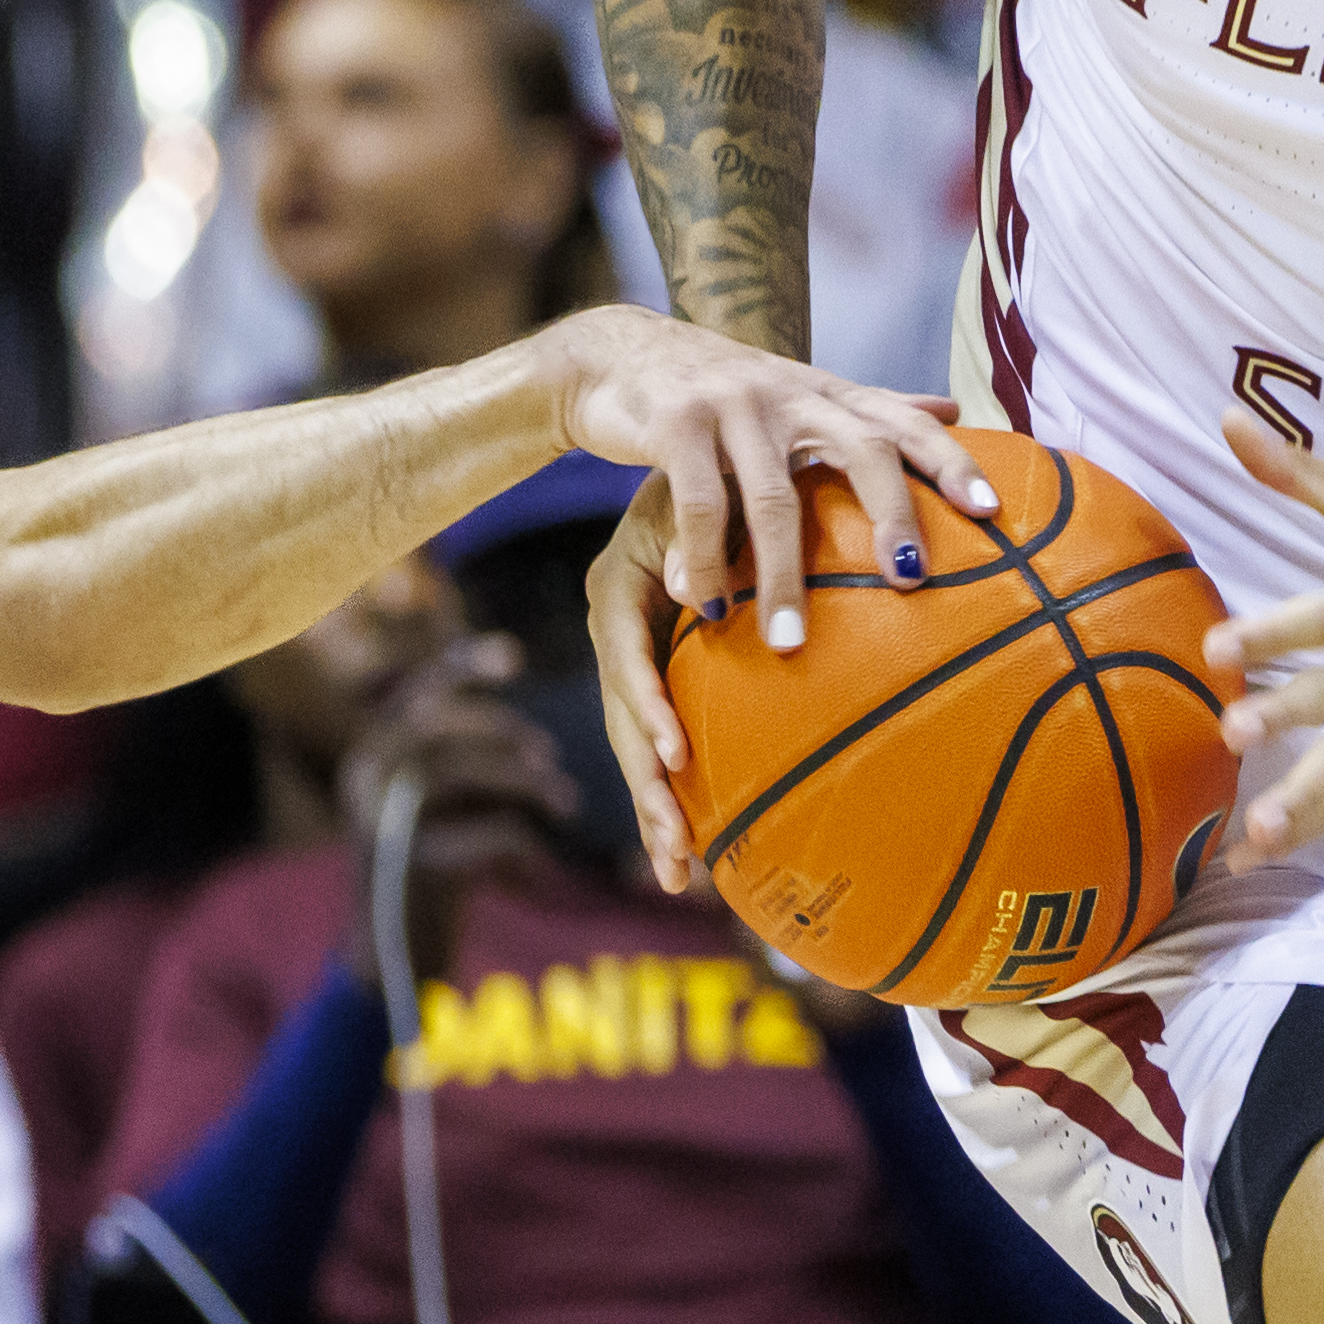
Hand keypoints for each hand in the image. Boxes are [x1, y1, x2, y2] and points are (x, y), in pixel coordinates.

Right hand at [338, 638, 579, 994]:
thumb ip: (457, 765)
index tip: (516, 656)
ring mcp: (383, 823)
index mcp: (367, 759)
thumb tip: (517, 727)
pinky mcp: (415, 867)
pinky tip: (539, 861)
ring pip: (459, 771)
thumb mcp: (433, 810)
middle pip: (435, 722)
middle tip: (547, 754)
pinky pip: (488, 832)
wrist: (392, 963)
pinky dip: (523, 840)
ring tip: (565, 801)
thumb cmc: (427, 876)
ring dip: (525, 781)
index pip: (414, 694)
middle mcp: (363, 782)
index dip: (464, 666)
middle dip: (502, 728)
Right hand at [541, 305, 988, 640]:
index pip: (903, 421)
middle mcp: (790, 393)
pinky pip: (698, 504)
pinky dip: (704, 562)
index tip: (993, 511)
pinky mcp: (675, 423)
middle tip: (911, 578)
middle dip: (891, 512)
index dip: (950, 461)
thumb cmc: (724, 393)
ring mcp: (733, 404)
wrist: (619, 353)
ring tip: (790, 642)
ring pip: (773, 496)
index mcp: (826, 394)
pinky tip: (710, 609)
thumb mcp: (799, 394)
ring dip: (781, 575)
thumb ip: (869, 409)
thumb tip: (954, 411)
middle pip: (860, 448)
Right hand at [587, 477, 701, 891]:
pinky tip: (692, 847)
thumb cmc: (707, 470)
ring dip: (655, 808)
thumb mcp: (695, 493)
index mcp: (616, 589)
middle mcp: (616, 630)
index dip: (647, 709)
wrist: (696, 451)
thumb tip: (694, 594)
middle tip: (675, 850)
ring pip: (636, 743)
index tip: (676, 759)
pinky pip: (660, 737)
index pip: (624, 657)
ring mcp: (632, 657)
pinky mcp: (655, 675)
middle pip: (623, 719)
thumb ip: (697, 537)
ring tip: (678, 872)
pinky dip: (672, 790)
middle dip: (647, 788)